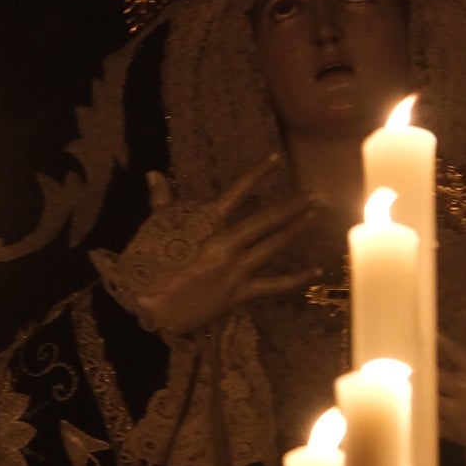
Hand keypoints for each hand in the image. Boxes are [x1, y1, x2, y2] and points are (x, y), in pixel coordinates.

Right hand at [94, 156, 320, 340]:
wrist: (150, 306)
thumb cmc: (150, 264)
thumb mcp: (155, 227)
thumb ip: (162, 200)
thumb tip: (154, 173)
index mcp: (207, 222)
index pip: (237, 191)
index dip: (257, 173)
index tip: (276, 159)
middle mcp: (227, 242)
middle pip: (266, 220)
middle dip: (292, 206)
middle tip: (314, 195)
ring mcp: (237, 268)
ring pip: (273, 246)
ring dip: (295, 230)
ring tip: (314, 217)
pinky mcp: (240, 293)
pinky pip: (273, 285)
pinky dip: (296, 279)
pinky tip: (316, 272)